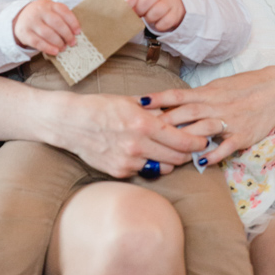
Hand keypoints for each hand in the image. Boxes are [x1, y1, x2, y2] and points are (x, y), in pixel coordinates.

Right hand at [13, 0, 80, 55]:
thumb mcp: (52, 10)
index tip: (78, 32)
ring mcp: (31, 21)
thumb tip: (75, 32)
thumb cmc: (42, 15)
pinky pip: (37, 42)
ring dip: (58, 42)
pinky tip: (55, 51)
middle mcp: (40, 11)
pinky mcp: (24, 32)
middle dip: (66, 34)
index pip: (63, 11)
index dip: (72, 22)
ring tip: (64, 47)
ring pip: (47, 33)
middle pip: (56, 23)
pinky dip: (48, 48)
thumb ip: (63, 17)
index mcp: (49, 4)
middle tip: (72, 42)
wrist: (21, 16)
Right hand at [44, 92, 207, 177]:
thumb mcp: (131, 102)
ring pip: (162, 168)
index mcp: (143, 124)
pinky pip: (144, 170)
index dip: (197, 142)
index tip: (203, 140)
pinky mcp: (119, 172)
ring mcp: (128, 162)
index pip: (181, 140)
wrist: (70, 122)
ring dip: (170, 161)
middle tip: (192, 147)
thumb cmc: (100, 107)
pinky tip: (145, 153)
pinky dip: (149, 163)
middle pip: (176, 158)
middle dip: (187, 153)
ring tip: (170, 150)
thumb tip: (177, 113)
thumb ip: (155, 110)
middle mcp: (138, 146)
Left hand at [127, 0, 185, 31]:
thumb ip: (134, 1)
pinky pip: (165, 22)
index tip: (128, 12)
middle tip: (140, 15)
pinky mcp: (176, 14)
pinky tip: (159, 22)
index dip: (130, 4)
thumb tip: (122, 11)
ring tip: (150, 18)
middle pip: (146, 1)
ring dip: (150, 18)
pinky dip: (159, 25)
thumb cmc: (157, 0)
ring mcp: (171, 2)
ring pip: (156, 12)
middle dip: (140, 11)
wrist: (177, 1)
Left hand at [142, 67, 274, 165]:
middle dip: (162, 122)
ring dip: (183, 140)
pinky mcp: (242, 135)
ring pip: (202, 130)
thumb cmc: (244, 87)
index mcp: (207, 93)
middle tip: (141, 130)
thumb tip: (172, 103)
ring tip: (164, 150)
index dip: (157, 98)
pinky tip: (199, 162)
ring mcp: (228, 121)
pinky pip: (225, 146)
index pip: (177, 95)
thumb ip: (196, 97)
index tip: (138, 102)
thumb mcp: (218, 87)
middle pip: (184, 113)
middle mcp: (215, 106)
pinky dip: (212, 153)